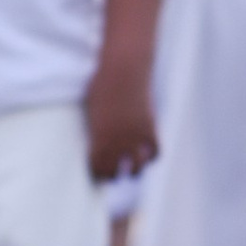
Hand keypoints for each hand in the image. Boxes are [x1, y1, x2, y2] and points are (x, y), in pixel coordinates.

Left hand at [84, 57, 157, 183]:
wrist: (123, 69)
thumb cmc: (101, 83)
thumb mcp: (91, 108)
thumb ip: (94, 128)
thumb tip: (95, 139)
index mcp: (97, 138)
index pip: (97, 168)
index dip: (98, 175)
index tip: (98, 176)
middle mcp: (116, 141)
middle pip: (115, 172)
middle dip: (113, 176)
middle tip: (114, 176)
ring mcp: (134, 136)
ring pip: (137, 167)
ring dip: (135, 172)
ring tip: (133, 172)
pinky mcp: (150, 128)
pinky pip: (155, 152)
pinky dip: (151, 156)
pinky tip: (147, 155)